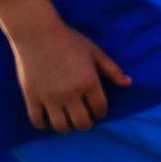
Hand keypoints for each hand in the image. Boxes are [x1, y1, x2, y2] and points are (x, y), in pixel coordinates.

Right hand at [10, 16, 128, 133]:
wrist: (38, 34)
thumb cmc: (70, 41)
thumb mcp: (96, 52)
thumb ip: (112, 70)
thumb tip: (128, 83)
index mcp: (89, 83)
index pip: (100, 110)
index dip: (101, 113)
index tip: (97, 111)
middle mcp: (71, 94)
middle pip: (82, 123)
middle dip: (86, 123)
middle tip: (84, 116)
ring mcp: (50, 98)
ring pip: (61, 127)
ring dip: (67, 126)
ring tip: (68, 118)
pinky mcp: (32, 98)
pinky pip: (38, 122)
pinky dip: (45, 124)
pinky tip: (49, 117)